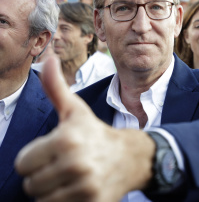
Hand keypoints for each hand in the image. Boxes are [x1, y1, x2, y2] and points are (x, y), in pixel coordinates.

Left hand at [15, 55, 154, 201]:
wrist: (128, 157)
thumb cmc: (95, 132)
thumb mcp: (74, 109)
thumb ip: (55, 86)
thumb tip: (47, 58)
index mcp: (66, 139)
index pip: (23, 163)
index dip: (35, 157)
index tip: (54, 150)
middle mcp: (75, 164)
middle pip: (30, 184)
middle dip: (43, 174)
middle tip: (64, 163)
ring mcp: (85, 188)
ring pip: (42, 200)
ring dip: (52, 189)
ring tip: (72, 175)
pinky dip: (64, 201)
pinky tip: (78, 188)